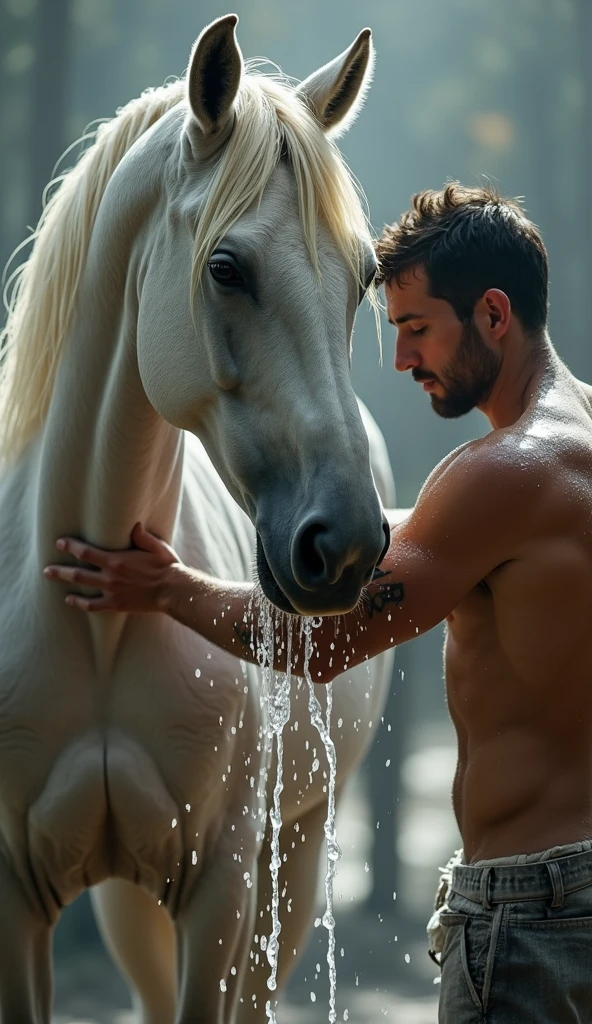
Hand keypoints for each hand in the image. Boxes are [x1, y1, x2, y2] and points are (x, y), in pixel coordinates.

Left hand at [43, 522, 179, 612]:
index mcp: (116, 560)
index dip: (71, 547)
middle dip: (60, 568)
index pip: (86, 552)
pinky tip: (70, 600)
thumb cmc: (166, 566)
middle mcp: (110, 577)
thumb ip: (142, 535)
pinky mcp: (116, 604)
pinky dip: (79, 603)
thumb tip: (133, 524)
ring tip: (51, 577)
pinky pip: (92, 605)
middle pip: (78, 572)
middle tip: (47, 567)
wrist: (173, 591)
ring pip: (82, 586)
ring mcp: (111, 592)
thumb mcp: (156, 546)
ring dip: (64, 582)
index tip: (60, 543)